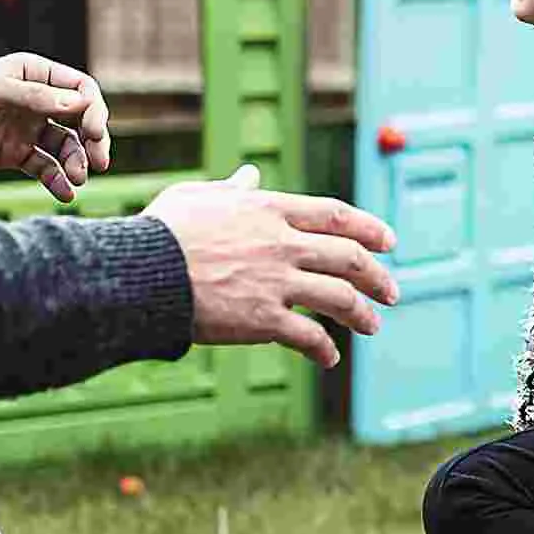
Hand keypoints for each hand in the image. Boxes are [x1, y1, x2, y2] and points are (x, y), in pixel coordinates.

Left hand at [0, 53, 111, 204]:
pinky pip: (46, 168)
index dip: (92, 111)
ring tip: (78, 180)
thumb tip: (79, 105)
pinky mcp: (17, 155)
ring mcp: (28, 129)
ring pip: (66, 148)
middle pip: (81, 120)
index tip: (92, 132)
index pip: (80, 90)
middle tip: (99, 163)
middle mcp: (37, 102)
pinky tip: (65, 193)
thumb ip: (34, 97)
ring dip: (76, 163)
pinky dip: (57, 181)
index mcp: (34, 75)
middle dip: (93, 141)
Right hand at [145, 165, 398, 368]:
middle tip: (391, 291)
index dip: (369, 228)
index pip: (335, 215)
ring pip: (340, 298)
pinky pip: (309, 336)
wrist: (141, 273)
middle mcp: (282, 243)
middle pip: (349, 257)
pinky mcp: (264, 320)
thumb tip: (250, 176)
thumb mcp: (197, 198)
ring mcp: (276, 282)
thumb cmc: (161, 232)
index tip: (389, 241)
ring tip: (372, 326)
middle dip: (377, 276)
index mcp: (269, 210)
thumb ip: (231, 190)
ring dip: (362, 314)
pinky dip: (324, 348)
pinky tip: (328, 358)